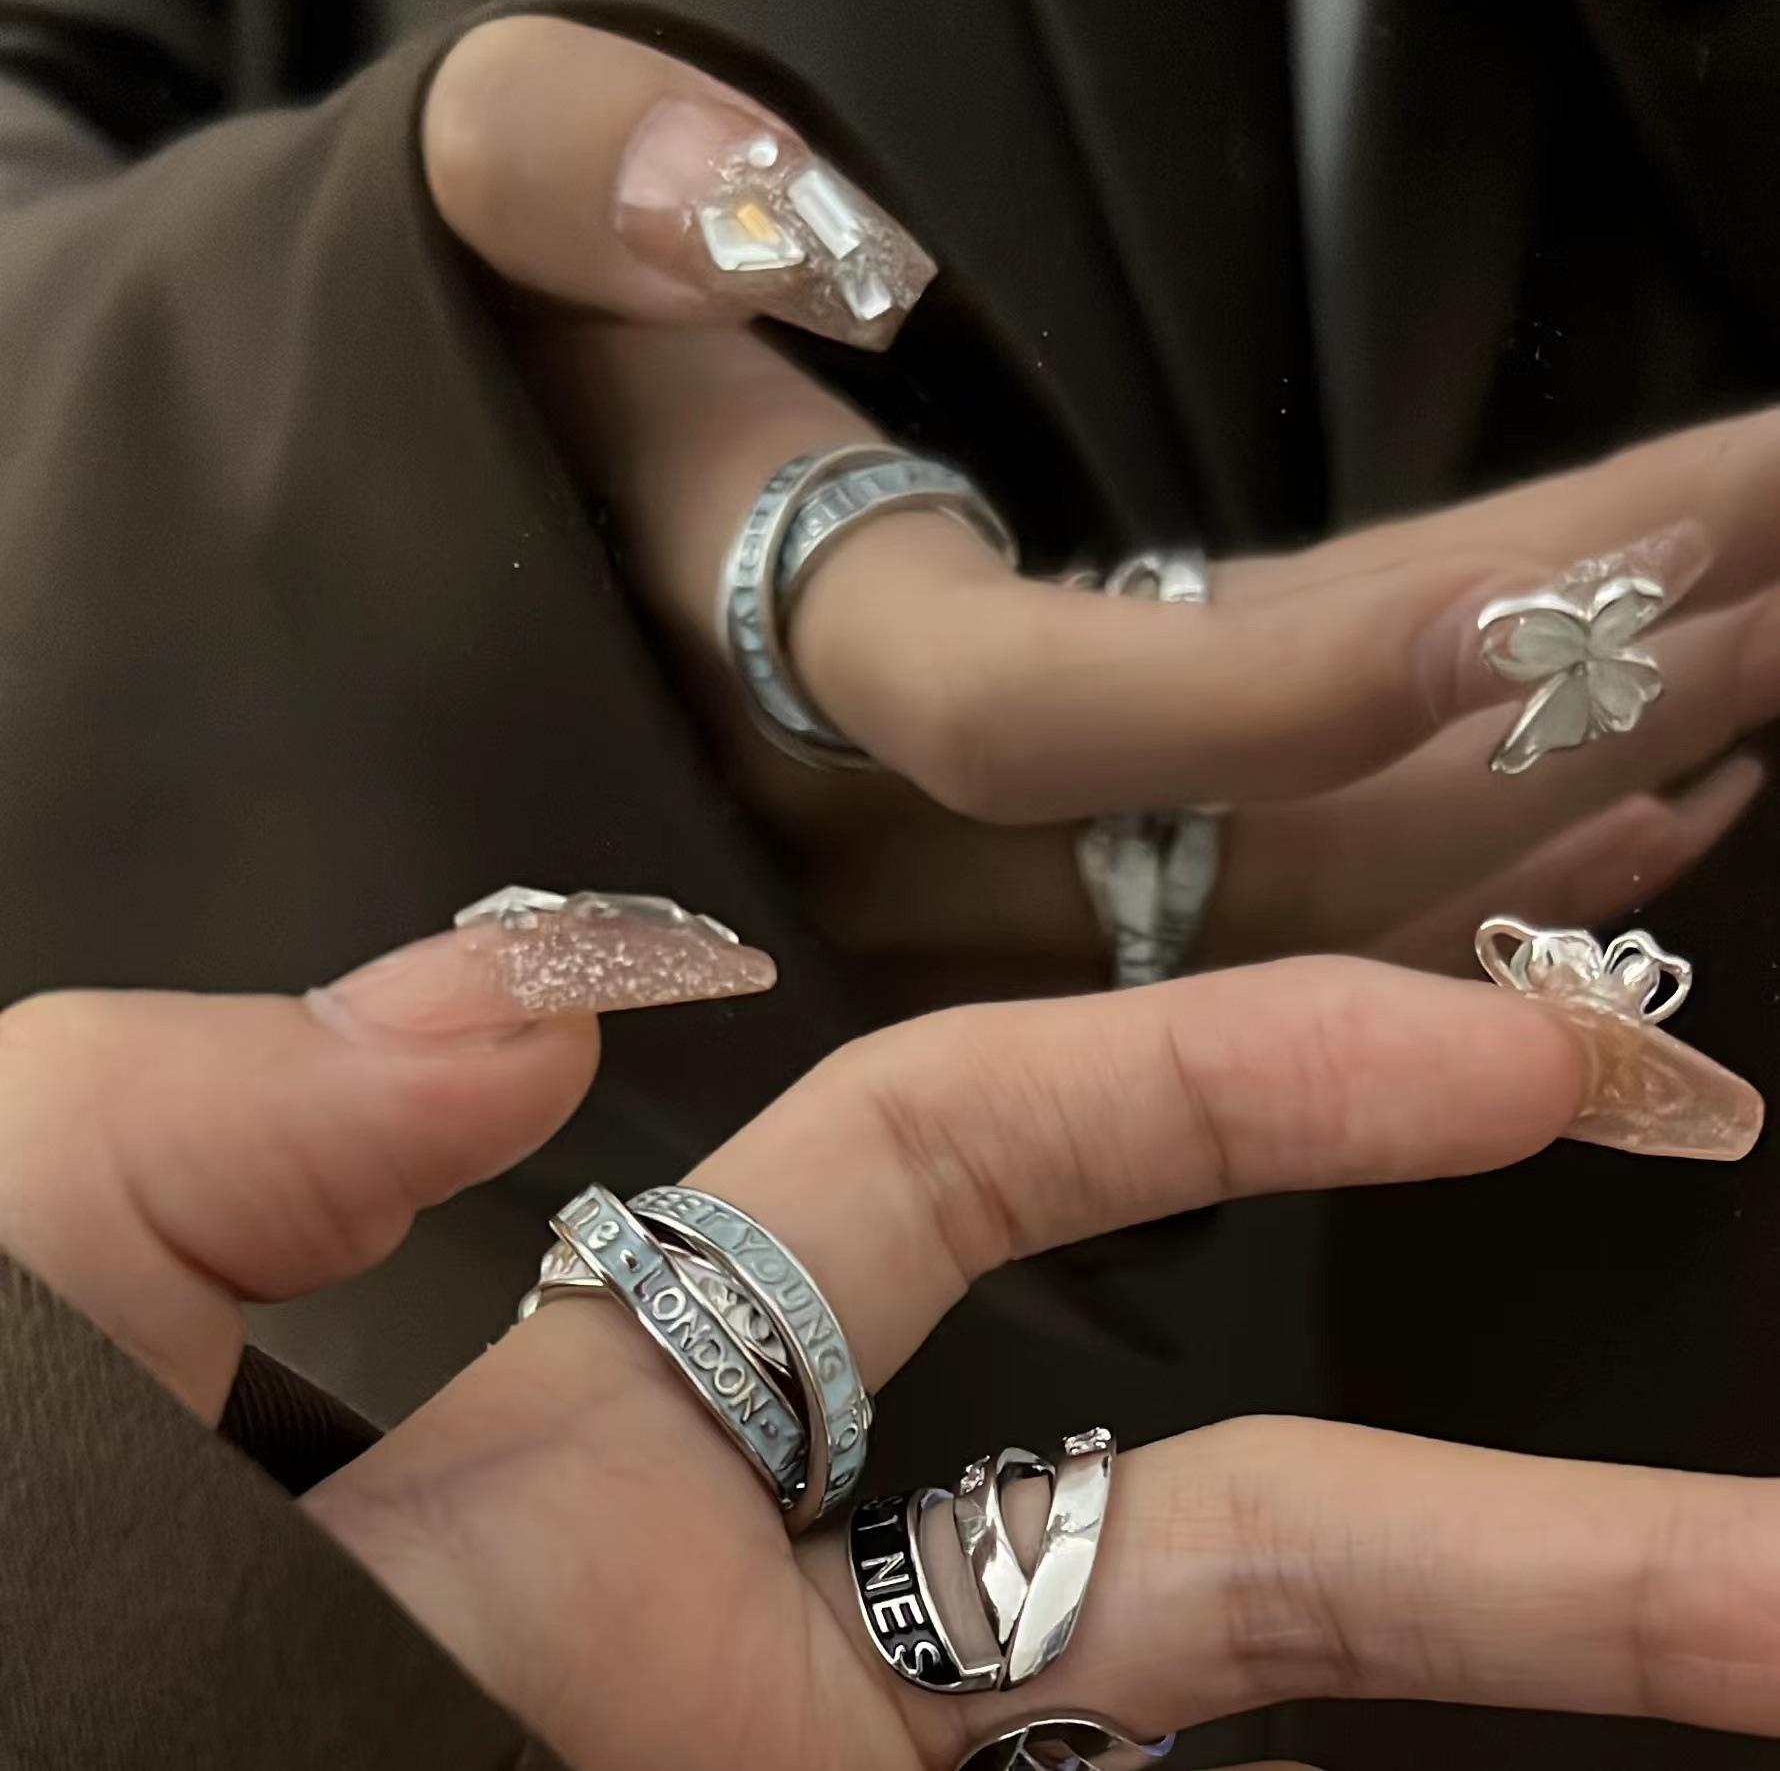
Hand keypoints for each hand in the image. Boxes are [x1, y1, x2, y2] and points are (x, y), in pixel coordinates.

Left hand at [4, 919, 1771, 1768]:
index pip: (974, 1166)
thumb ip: (221, 1114)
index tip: (1485, 1057)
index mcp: (611, 1426)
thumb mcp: (49, 1291)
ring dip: (1522, 1675)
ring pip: (1225, 1717)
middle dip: (1516, 1510)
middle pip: (1221, 1540)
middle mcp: (771, 1634)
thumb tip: (541, 995)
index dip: (1229, 1077)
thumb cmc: (7, 1599)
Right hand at [423, 15, 1779, 1004]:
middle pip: (1262, 827)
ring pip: (1306, 915)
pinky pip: (1281, 948)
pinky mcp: (1032, 923)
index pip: (1058, 709)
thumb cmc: (513, 362)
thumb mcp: (480, 199)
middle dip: (1576, 678)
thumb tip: (749, 207)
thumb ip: (575, 170)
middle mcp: (881, 844)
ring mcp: (966, 919)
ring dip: (1575, 785)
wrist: (498, 534)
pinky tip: (1656, 801)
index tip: (1668, 534)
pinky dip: (1486, 885)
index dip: (1342, 665)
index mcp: (775, 658)